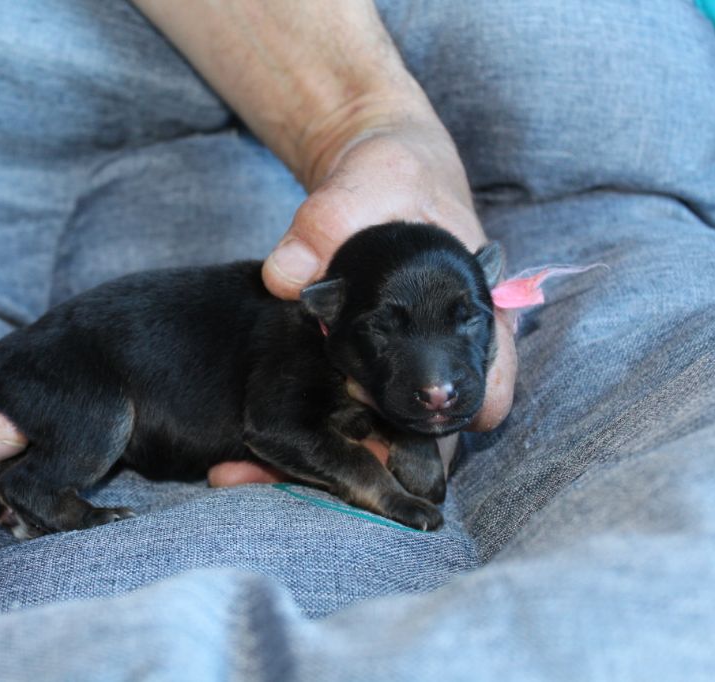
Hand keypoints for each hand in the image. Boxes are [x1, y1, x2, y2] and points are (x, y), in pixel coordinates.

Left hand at [130, 0, 514, 487]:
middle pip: (416, 437)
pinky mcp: (351, 377)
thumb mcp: (374, 181)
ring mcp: (393, 374)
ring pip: (365, 441)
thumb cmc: (398, 177)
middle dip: (361, 475)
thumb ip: (333, 219)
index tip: (392, 468)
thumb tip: (285, 273)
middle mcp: (439, 360)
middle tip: (289, 486)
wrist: (376, 181)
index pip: (480, 393)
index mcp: (474, 319)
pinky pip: (324, 420)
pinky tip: (234, 463)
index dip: (441, 437)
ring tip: (242, 479)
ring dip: (313, 469)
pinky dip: (286, 445)